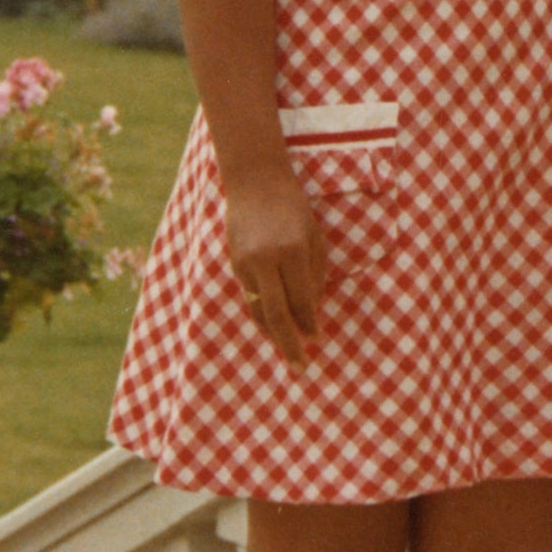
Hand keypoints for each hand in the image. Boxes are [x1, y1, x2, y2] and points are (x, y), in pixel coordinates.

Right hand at [222, 167, 324, 365]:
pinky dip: (260, 316)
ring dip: (272, 334)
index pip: (302, 300)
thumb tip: (311, 312)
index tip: (317, 340)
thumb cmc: (295, 210)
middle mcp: (266, 261)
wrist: (256, 183)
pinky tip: (271, 329)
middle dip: (289, 343)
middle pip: (276, 314)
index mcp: (292, 252)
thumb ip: (314, 275)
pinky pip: (249, 298)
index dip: (309, 323)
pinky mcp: (234, 264)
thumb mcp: (314, 238)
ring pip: (258, 310)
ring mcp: (245, 264)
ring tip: (287, 354)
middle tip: (301, 368)